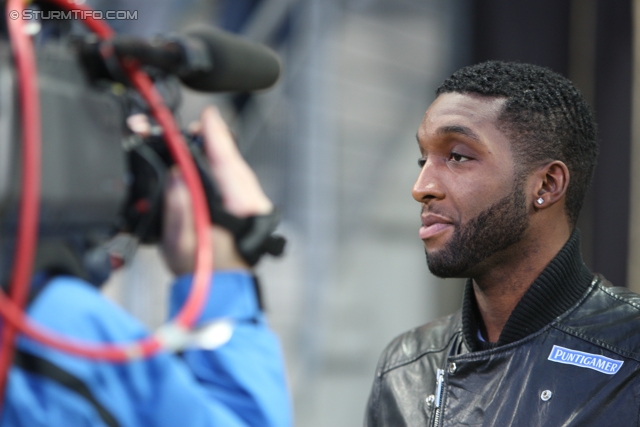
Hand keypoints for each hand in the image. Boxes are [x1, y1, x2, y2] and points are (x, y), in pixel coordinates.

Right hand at [160, 106, 272, 274]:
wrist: (221, 292)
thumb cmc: (201, 272)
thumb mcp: (181, 244)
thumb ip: (179, 210)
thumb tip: (177, 176)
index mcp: (238, 208)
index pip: (228, 163)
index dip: (216, 137)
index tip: (208, 117)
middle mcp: (251, 203)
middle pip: (232, 161)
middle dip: (214, 140)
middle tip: (198, 125)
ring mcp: (253, 206)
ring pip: (235, 170)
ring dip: (218, 152)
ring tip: (200, 138)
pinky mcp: (249, 209)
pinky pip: (235, 180)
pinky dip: (222, 167)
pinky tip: (210, 163)